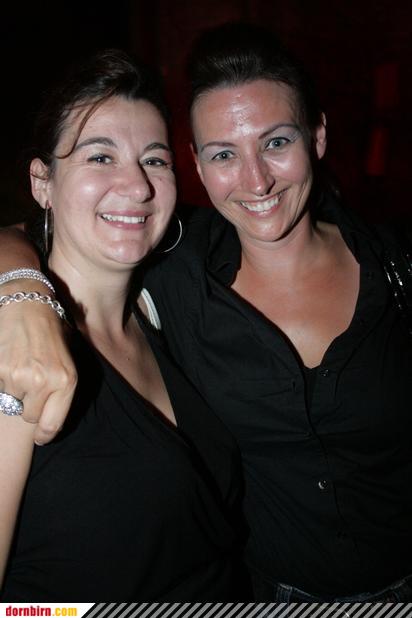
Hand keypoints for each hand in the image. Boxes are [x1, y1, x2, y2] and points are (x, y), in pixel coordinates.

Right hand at [0, 294, 76, 444]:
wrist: (27, 304)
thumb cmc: (50, 332)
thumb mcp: (68, 359)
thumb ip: (62, 388)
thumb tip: (51, 419)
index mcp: (67, 380)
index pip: (51, 425)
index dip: (44, 434)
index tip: (39, 435)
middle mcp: (45, 382)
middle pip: (29, 416)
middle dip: (27, 405)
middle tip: (29, 383)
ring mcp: (20, 377)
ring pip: (11, 401)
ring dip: (13, 390)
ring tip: (20, 366)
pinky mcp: (0, 370)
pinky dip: (1, 378)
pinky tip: (9, 360)